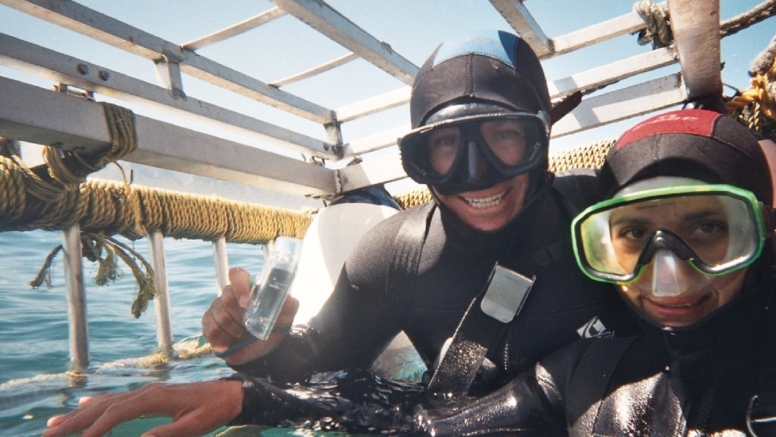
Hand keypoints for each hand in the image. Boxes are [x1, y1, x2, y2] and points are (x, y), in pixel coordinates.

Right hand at [42, 380, 242, 436]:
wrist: (230, 394)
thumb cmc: (214, 411)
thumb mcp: (195, 425)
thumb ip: (168, 433)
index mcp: (155, 398)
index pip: (116, 412)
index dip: (96, 428)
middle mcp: (146, 391)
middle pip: (103, 406)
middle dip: (75, 421)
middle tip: (49, 433)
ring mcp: (147, 391)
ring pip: (106, 402)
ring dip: (80, 414)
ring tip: (55, 424)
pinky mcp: (150, 395)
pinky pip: (117, 399)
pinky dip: (97, 404)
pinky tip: (84, 406)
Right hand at [202, 267, 298, 364]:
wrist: (260, 350)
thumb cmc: (273, 327)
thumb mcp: (286, 316)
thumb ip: (289, 304)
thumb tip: (287, 298)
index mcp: (248, 287)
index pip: (237, 274)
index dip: (239, 287)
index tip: (247, 304)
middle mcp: (231, 294)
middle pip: (226, 297)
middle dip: (240, 316)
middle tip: (249, 327)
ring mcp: (218, 308)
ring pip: (218, 315)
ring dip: (233, 330)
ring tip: (242, 335)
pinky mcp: (209, 323)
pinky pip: (209, 328)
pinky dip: (221, 339)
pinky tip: (229, 344)